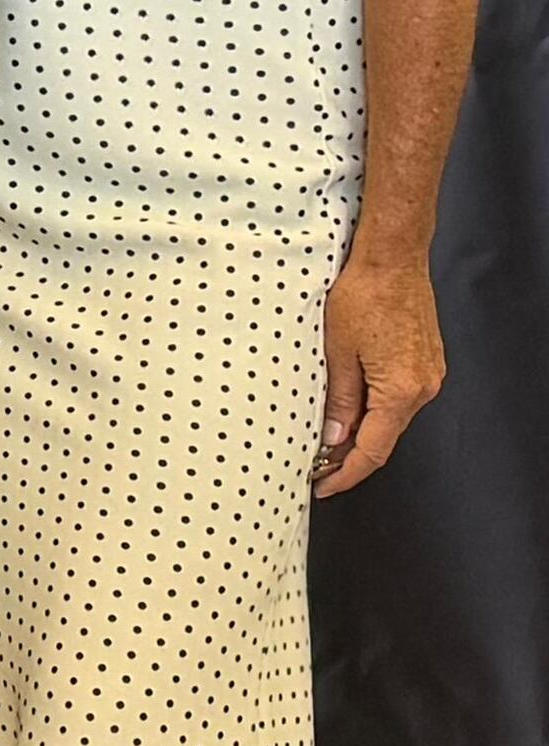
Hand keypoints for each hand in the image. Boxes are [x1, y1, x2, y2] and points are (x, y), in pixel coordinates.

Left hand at [315, 252, 443, 495]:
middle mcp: (422, 387)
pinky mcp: (426, 361)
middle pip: (385, 437)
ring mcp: (428, 374)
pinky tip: (351, 409)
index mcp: (401, 390)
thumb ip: (338, 398)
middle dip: (351, 456)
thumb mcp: (336, 350)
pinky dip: (375, 410)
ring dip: (362, 432)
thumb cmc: (362, 294)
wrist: (393, 259)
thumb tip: (334, 437)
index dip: (346, 473)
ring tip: (327, 440)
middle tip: (317, 468)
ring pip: (391, 418)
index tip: (324, 486)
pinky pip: (398, 398)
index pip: (373, 449)